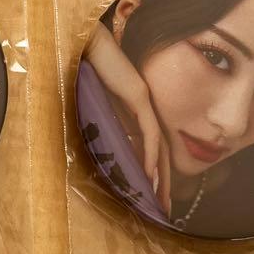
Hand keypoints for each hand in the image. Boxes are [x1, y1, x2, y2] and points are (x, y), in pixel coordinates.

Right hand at [84, 23, 170, 214]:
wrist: (89, 44)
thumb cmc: (89, 68)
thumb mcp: (96, 103)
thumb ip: (104, 121)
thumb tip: (103, 146)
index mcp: (137, 111)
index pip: (150, 147)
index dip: (154, 172)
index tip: (153, 194)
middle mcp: (146, 109)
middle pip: (160, 152)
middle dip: (163, 183)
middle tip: (164, 209)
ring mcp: (146, 103)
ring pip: (159, 147)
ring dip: (161, 176)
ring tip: (159, 199)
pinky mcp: (140, 98)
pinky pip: (149, 133)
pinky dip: (150, 155)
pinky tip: (150, 174)